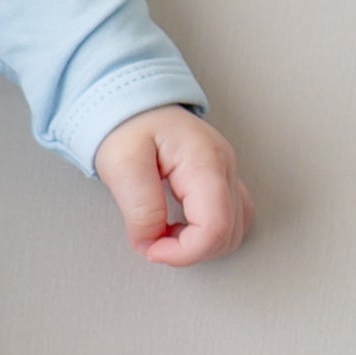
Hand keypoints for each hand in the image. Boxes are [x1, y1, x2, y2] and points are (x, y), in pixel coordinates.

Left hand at [93, 102, 252, 266]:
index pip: (215, 228)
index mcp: (205, 162)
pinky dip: (206, 234)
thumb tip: (151, 242)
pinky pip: (229, 219)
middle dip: (190, 251)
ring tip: (164, 233)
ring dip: (199, 246)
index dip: (184, 252)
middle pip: (228, 235)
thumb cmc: (127, 125)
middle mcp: (225, 168)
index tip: (152, 249)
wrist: (131, 102)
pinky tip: (180, 228)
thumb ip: (140, 208)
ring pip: (234, 231)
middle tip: (153, 242)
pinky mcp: (220, 180)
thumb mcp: (121, 165)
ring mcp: (226, 174)